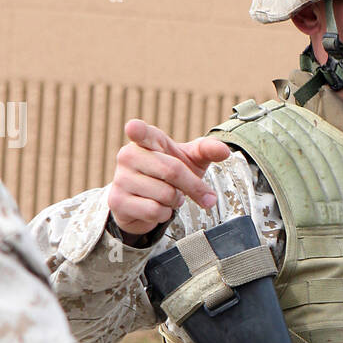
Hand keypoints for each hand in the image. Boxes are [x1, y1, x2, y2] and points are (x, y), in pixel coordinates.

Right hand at [107, 119, 230, 235]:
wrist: (147, 201)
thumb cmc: (171, 174)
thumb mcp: (191, 159)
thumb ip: (207, 150)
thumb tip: (224, 151)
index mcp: (146, 140)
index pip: (142, 132)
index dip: (138, 130)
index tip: (134, 128)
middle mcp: (129, 155)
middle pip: (173, 171)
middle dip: (193, 186)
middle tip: (203, 195)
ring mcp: (121, 178)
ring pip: (165, 195)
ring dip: (175, 201)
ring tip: (168, 197)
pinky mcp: (117, 201)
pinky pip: (154, 211)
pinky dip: (164, 214)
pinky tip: (158, 208)